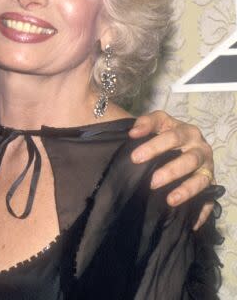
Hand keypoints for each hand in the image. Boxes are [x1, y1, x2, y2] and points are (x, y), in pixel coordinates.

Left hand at [129, 110, 214, 229]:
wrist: (178, 141)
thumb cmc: (164, 133)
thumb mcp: (158, 122)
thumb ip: (146, 123)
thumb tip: (133, 133)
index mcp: (187, 132)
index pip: (173, 137)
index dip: (154, 146)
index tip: (135, 158)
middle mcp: (201, 149)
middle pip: (189, 160)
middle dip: (171, 171)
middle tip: (152, 182)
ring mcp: (207, 168)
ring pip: (202, 180)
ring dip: (187, 191)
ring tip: (170, 200)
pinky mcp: (210, 184)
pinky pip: (210, 200)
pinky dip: (202, 211)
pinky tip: (191, 223)